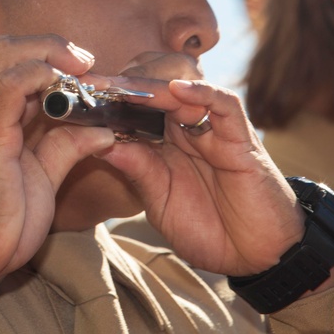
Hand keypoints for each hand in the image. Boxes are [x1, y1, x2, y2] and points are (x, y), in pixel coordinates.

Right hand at [0, 35, 117, 287]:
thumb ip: (65, 147)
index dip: (48, 55)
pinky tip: (64, 86)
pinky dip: (38, 76)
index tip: (83, 70)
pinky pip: (8, 88)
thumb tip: (105, 129)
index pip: (9, 61)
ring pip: (5, 56)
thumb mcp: (40, 178)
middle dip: (50, 45)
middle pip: (6, 47)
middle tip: (86, 63)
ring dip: (49, 54)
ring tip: (82, 69)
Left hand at [98, 53, 305, 276]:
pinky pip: (223, 103)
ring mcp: (212, 126)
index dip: (106, 92)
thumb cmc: (208, 227)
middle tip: (97, 84)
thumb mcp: (159, 201)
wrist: (257, 255)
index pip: (132, 99)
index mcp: (162, 136)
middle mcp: (186, 123)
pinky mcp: (240, 136)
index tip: (76, 90)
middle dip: (124, 78)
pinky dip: (201, 92)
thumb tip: (98, 141)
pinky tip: (177, 90)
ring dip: (154, 79)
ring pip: (185, 80)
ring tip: (127, 86)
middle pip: (155, 78)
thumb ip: (136, 170)